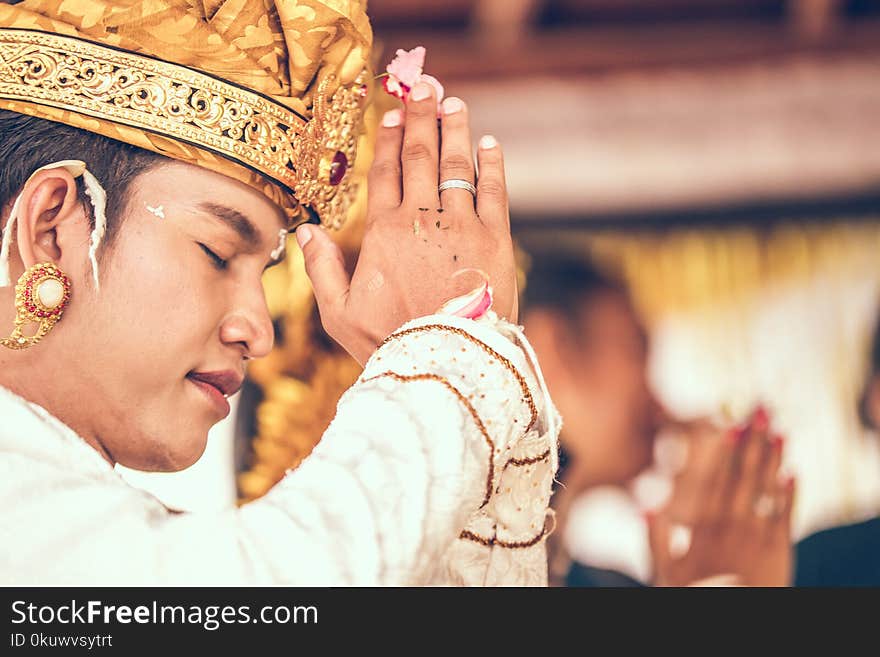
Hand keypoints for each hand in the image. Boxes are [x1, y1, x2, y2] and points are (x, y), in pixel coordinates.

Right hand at [297, 83, 516, 364]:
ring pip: (456, 165)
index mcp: (385, 233)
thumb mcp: (339, 313)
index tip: (392, 115)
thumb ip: (322, 270)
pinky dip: (491, 164)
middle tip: (422, 85)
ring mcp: (462, 226)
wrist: (446, 362)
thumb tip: (305, 231)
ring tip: (452, 103)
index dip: (389, 139)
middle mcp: (423, 220)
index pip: (386, 173)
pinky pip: (494, 191)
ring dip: (454, 130)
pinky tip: (488, 144)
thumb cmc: (389, 342)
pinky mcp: (496, 240)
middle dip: (420, 117)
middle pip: (420, 156)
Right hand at [647, 407, 795, 586]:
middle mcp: (730, 526)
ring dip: (774, 460)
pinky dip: (789, 495)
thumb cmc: (693, 598)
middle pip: (742, 476)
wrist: (730, 623)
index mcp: (702, 527)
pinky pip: (785, 517)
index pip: (713, 480)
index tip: (730, 424)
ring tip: (780, 432)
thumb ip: (656, 539)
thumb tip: (644, 506)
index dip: (723, 451)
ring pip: (766, 490)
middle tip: (761, 411)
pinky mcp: (778, 551)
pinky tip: (792, 474)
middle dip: (753, 442)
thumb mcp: (663, 573)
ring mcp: (756, 537)